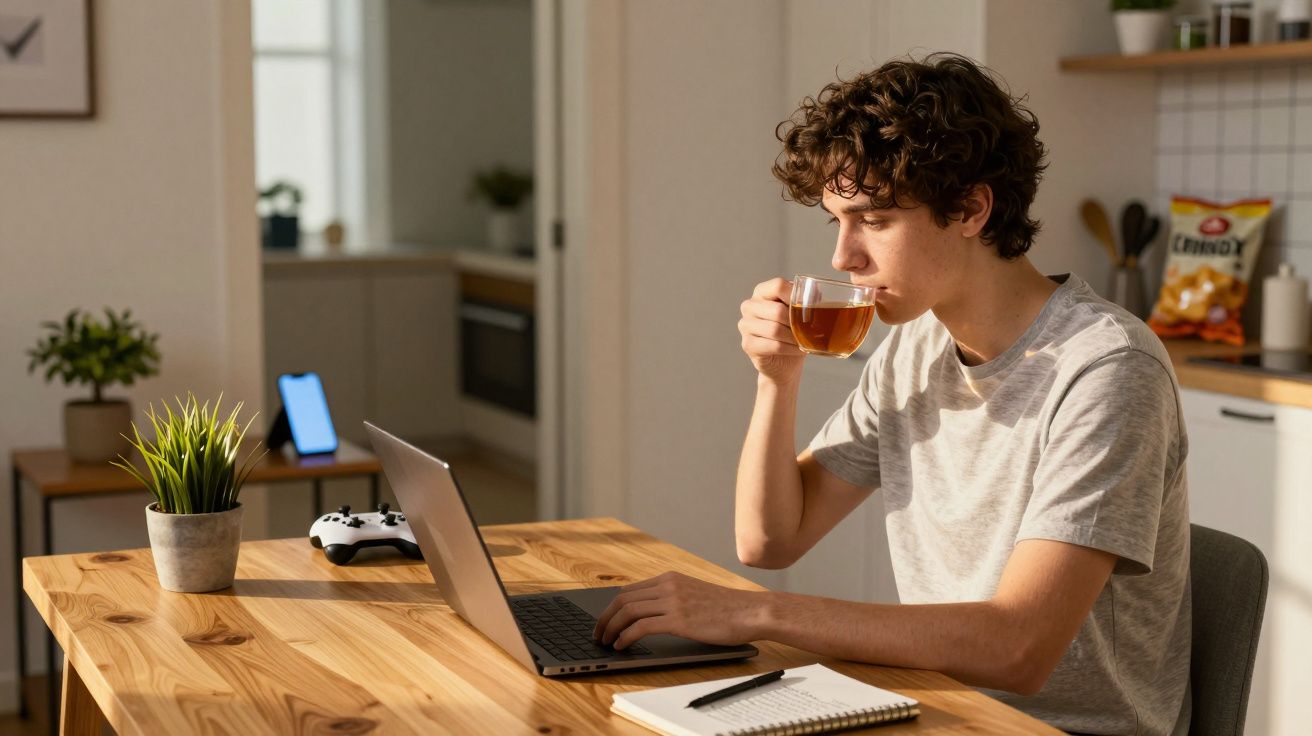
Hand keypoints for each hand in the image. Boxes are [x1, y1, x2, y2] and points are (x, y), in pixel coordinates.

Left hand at [592, 572, 766, 650]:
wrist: (750, 612)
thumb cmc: (728, 609)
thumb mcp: (695, 595)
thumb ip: (673, 599)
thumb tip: (650, 615)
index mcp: (670, 578)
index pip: (630, 590)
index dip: (612, 607)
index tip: (605, 621)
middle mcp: (668, 585)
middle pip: (622, 599)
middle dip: (605, 618)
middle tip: (598, 634)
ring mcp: (673, 601)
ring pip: (627, 611)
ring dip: (611, 628)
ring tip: (605, 642)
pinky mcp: (678, 619)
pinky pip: (640, 627)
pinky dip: (625, 637)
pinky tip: (621, 646)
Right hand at [739, 278, 804, 383]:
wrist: (785, 360)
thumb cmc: (793, 331)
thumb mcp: (801, 311)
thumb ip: (806, 299)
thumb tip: (816, 294)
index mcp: (762, 291)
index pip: (778, 286)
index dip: (795, 296)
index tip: (808, 307)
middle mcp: (749, 306)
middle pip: (777, 310)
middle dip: (796, 323)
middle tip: (809, 330)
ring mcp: (745, 325)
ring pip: (775, 330)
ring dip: (794, 337)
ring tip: (804, 341)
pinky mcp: (747, 344)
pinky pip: (774, 346)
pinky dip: (790, 349)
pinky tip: (797, 349)